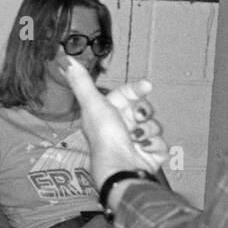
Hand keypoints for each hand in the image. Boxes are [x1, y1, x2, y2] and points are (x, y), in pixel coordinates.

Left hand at [62, 56, 168, 189]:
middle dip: (143, 113)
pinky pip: (161, 143)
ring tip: (136, 140)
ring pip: (154, 125)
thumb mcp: (92, 104)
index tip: (147, 85)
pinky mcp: (151, 154)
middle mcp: (121, 126)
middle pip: (144, 108)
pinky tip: (143, 151)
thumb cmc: (104, 137)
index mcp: (106, 113)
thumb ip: (81, 82)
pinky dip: (154, 146)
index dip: (137, 88)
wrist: (122, 168)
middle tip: (135, 121)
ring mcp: (137, 141)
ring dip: (148, 131)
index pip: (127, 94)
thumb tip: (66, 59)